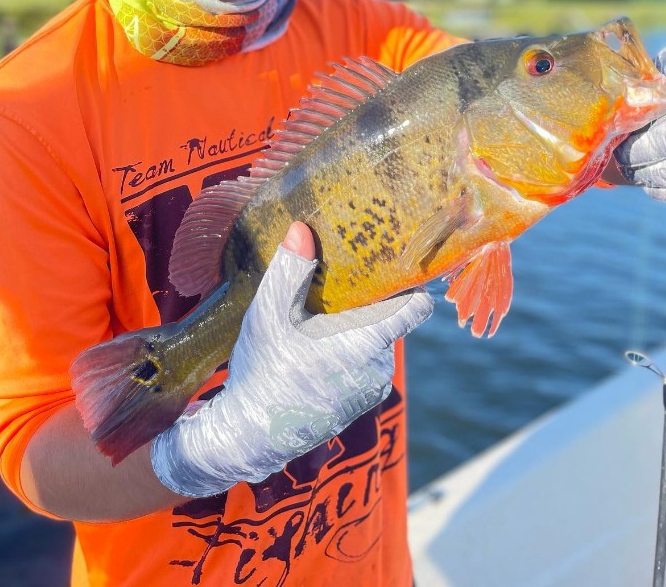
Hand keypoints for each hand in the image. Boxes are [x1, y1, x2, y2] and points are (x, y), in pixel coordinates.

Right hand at [151, 222, 432, 496]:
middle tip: (344, 277)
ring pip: (377, 340)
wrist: (248, 437)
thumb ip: (290, 270)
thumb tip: (301, 228)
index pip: (417, 307)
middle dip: (372, 300)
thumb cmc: (262, 372)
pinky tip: (319, 344)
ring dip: (359, 326)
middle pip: (391, 318)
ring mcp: (372, 389)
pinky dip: (351, 350)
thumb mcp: (269, 315)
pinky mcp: (360, 403)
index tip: (401, 260)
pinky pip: (367, 364)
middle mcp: (379, 367)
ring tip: (325, 312)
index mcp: (366, 342)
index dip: (414, 281)